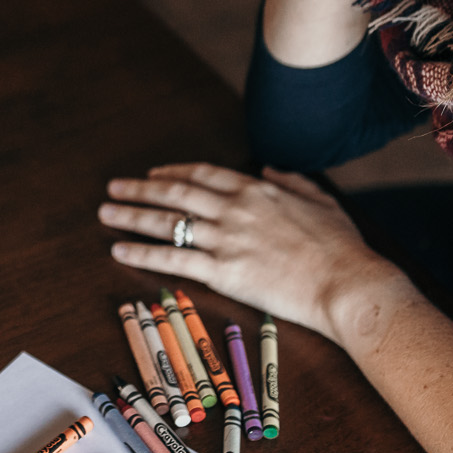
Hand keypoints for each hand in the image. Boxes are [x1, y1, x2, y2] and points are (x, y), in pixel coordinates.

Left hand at [98, 163, 403, 346]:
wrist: (347, 282)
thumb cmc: (341, 247)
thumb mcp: (320, 200)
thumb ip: (291, 181)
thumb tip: (270, 169)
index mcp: (256, 190)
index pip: (202, 174)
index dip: (172, 172)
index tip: (154, 174)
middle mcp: (234, 209)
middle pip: (175, 192)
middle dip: (140, 189)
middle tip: (114, 187)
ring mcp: (226, 240)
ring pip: (167, 222)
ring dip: (131, 216)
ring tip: (106, 213)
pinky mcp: (223, 272)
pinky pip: (172, 259)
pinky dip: (142, 253)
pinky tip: (120, 251)